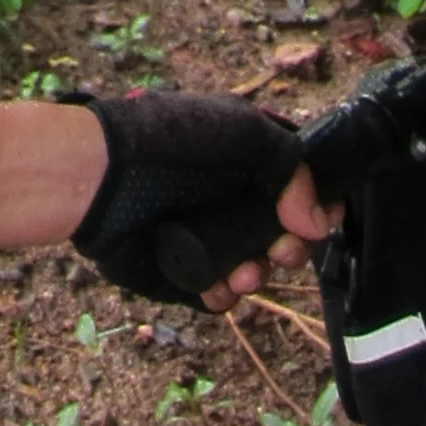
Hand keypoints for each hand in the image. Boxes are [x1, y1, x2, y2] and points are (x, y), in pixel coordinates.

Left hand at [65, 89, 329, 309]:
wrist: (103, 176)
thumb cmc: (170, 140)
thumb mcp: (244, 131)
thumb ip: (291, 169)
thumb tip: (318, 223)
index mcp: (245, 158)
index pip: (298, 186)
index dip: (317, 205)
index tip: (323, 219)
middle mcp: (229, 196)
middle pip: (284, 235)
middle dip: (291, 248)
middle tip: (280, 249)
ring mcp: (208, 234)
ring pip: (257, 268)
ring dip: (259, 273)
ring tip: (243, 269)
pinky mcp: (186, 269)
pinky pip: (221, 294)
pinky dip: (226, 293)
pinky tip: (218, 283)